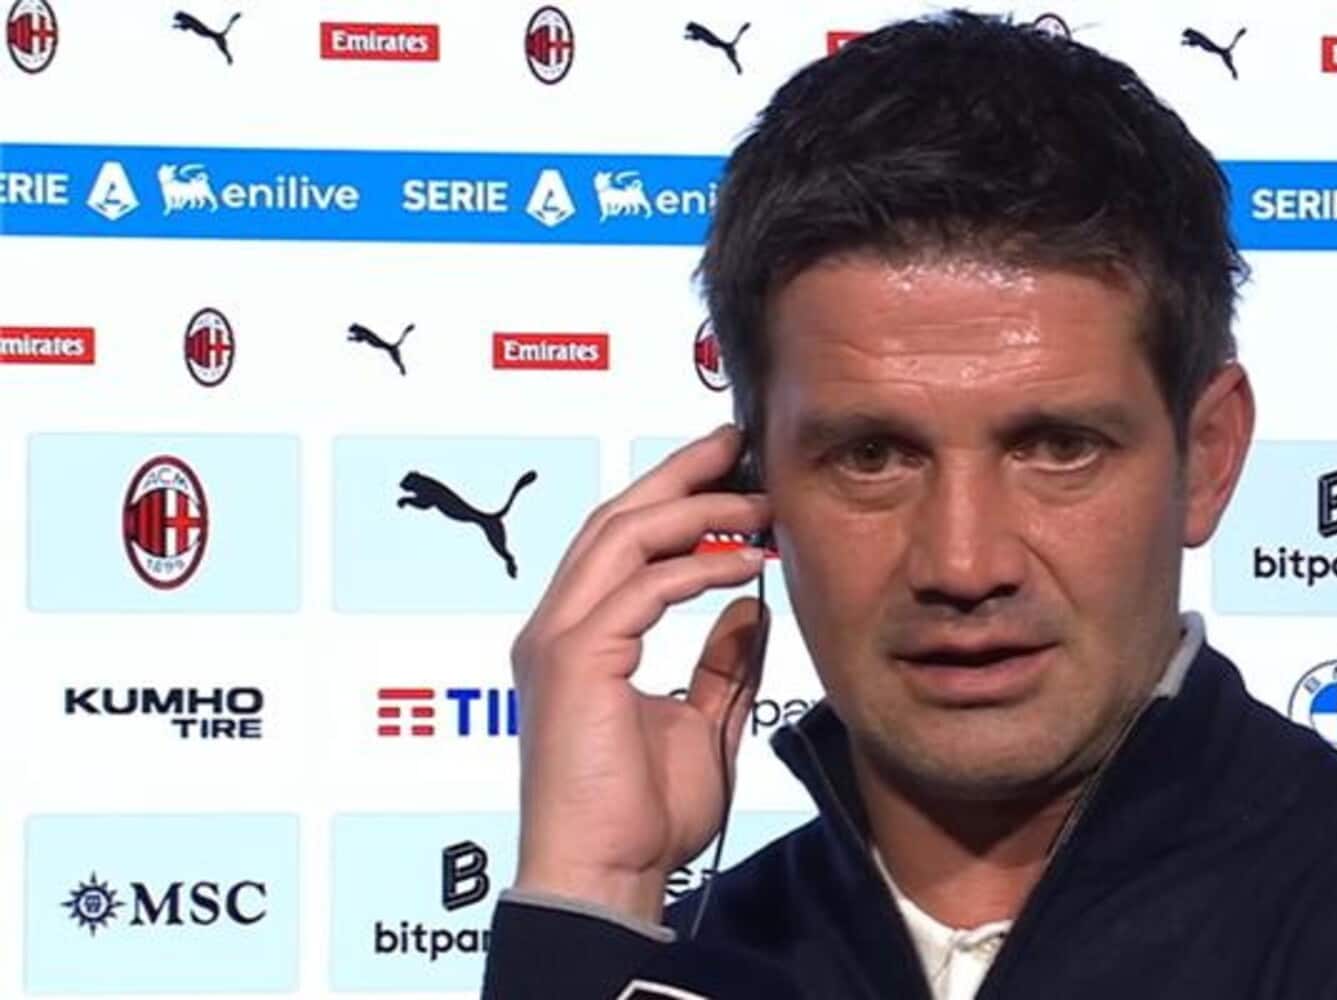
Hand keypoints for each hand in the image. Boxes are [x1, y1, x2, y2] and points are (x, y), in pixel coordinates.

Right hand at [509, 424, 772, 924]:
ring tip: (756, 498)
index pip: (623, 542)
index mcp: (579, 639)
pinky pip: (639, 589)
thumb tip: (747, 609)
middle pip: (616, 520)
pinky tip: (746, 563)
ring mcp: (558, 641)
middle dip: (680, 475)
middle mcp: (557, 628)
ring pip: (621, 538)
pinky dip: (695, 567)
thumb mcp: (701, 722)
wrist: (610, 874)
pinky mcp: (573, 660)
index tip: (734, 469)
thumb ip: (720, 664)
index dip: (676, 497)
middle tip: (739, 443)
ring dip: (695, 509)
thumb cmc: (645, 817)